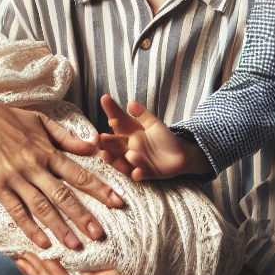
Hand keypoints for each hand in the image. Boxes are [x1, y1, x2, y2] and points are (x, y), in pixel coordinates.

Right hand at [0, 92, 121, 250]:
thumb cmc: (5, 118)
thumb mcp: (39, 121)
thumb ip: (65, 136)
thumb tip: (92, 146)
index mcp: (46, 150)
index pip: (78, 173)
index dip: (99, 188)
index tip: (117, 202)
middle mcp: (34, 165)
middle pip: (63, 194)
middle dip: (83, 215)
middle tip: (100, 234)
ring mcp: (15, 177)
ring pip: (41, 206)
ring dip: (60, 227)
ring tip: (76, 245)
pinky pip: (16, 211)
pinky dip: (30, 228)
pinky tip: (43, 242)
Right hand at [93, 94, 210, 179]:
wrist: (181, 156)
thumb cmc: (165, 138)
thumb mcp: (154, 124)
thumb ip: (142, 114)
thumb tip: (130, 102)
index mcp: (130, 133)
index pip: (118, 122)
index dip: (111, 111)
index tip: (105, 99)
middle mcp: (128, 147)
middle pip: (113, 145)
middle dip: (103, 143)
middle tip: (94, 140)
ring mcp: (135, 161)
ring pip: (121, 162)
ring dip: (114, 161)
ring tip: (107, 156)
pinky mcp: (145, 173)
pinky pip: (139, 174)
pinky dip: (137, 173)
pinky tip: (137, 172)